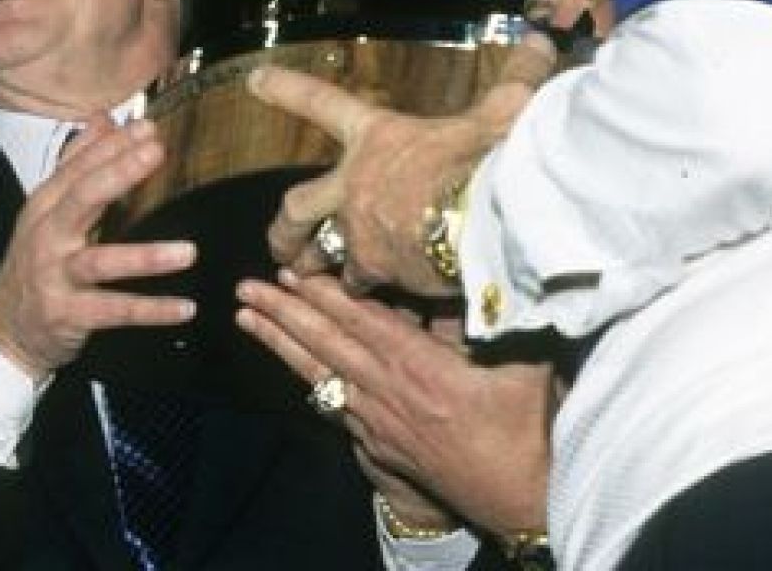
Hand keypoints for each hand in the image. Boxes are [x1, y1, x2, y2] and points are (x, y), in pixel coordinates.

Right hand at [0, 117, 195, 379]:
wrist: (6, 328)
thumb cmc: (38, 262)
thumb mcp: (49, 211)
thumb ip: (77, 164)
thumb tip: (104, 118)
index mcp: (45, 207)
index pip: (78, 168)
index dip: (112, 146)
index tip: (149, 128)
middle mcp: (48, 236)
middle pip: (81, 198)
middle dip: (118, 173)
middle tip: (157, 153)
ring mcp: (56, 277)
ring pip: (101, 262)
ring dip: (146, 257)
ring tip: (189, 252)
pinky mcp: (68, 315)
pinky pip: (115, 311)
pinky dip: (151, 310)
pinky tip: (185, 308)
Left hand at [235, 271, 551, 535]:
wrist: (518, 503)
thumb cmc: (526, 434)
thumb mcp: (525, 366)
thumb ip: (500, 320)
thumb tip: (492, 275)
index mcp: (420, 368)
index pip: (359, 320)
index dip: (322, 292)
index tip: (289, 268)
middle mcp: (388, 392)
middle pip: (324, 344)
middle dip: (283, 311)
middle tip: (246, 287)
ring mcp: (377, 423)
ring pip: (318, 374)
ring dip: (279, 343)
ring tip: (246, 318)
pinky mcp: (377, 446)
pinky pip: (333, 404)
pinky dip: (308, 380)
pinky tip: (292, 368)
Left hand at [247, 31, 555, 294]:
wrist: (488, 220)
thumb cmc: (488, 160)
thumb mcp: (501, 112)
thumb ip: (515, 79)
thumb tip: (540, 39)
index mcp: (375, 137)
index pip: (321, 103)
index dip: (286, 89)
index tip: (253, 81)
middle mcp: (354, 185)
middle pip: (296, 207)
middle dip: (284, 228)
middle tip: (278, 242)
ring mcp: (359, 232)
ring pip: (320, 255)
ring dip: (316, 267)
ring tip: (314, 281)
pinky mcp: (375, 270)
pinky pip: (358, 287)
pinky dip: (364, 295)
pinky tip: (368, 305)